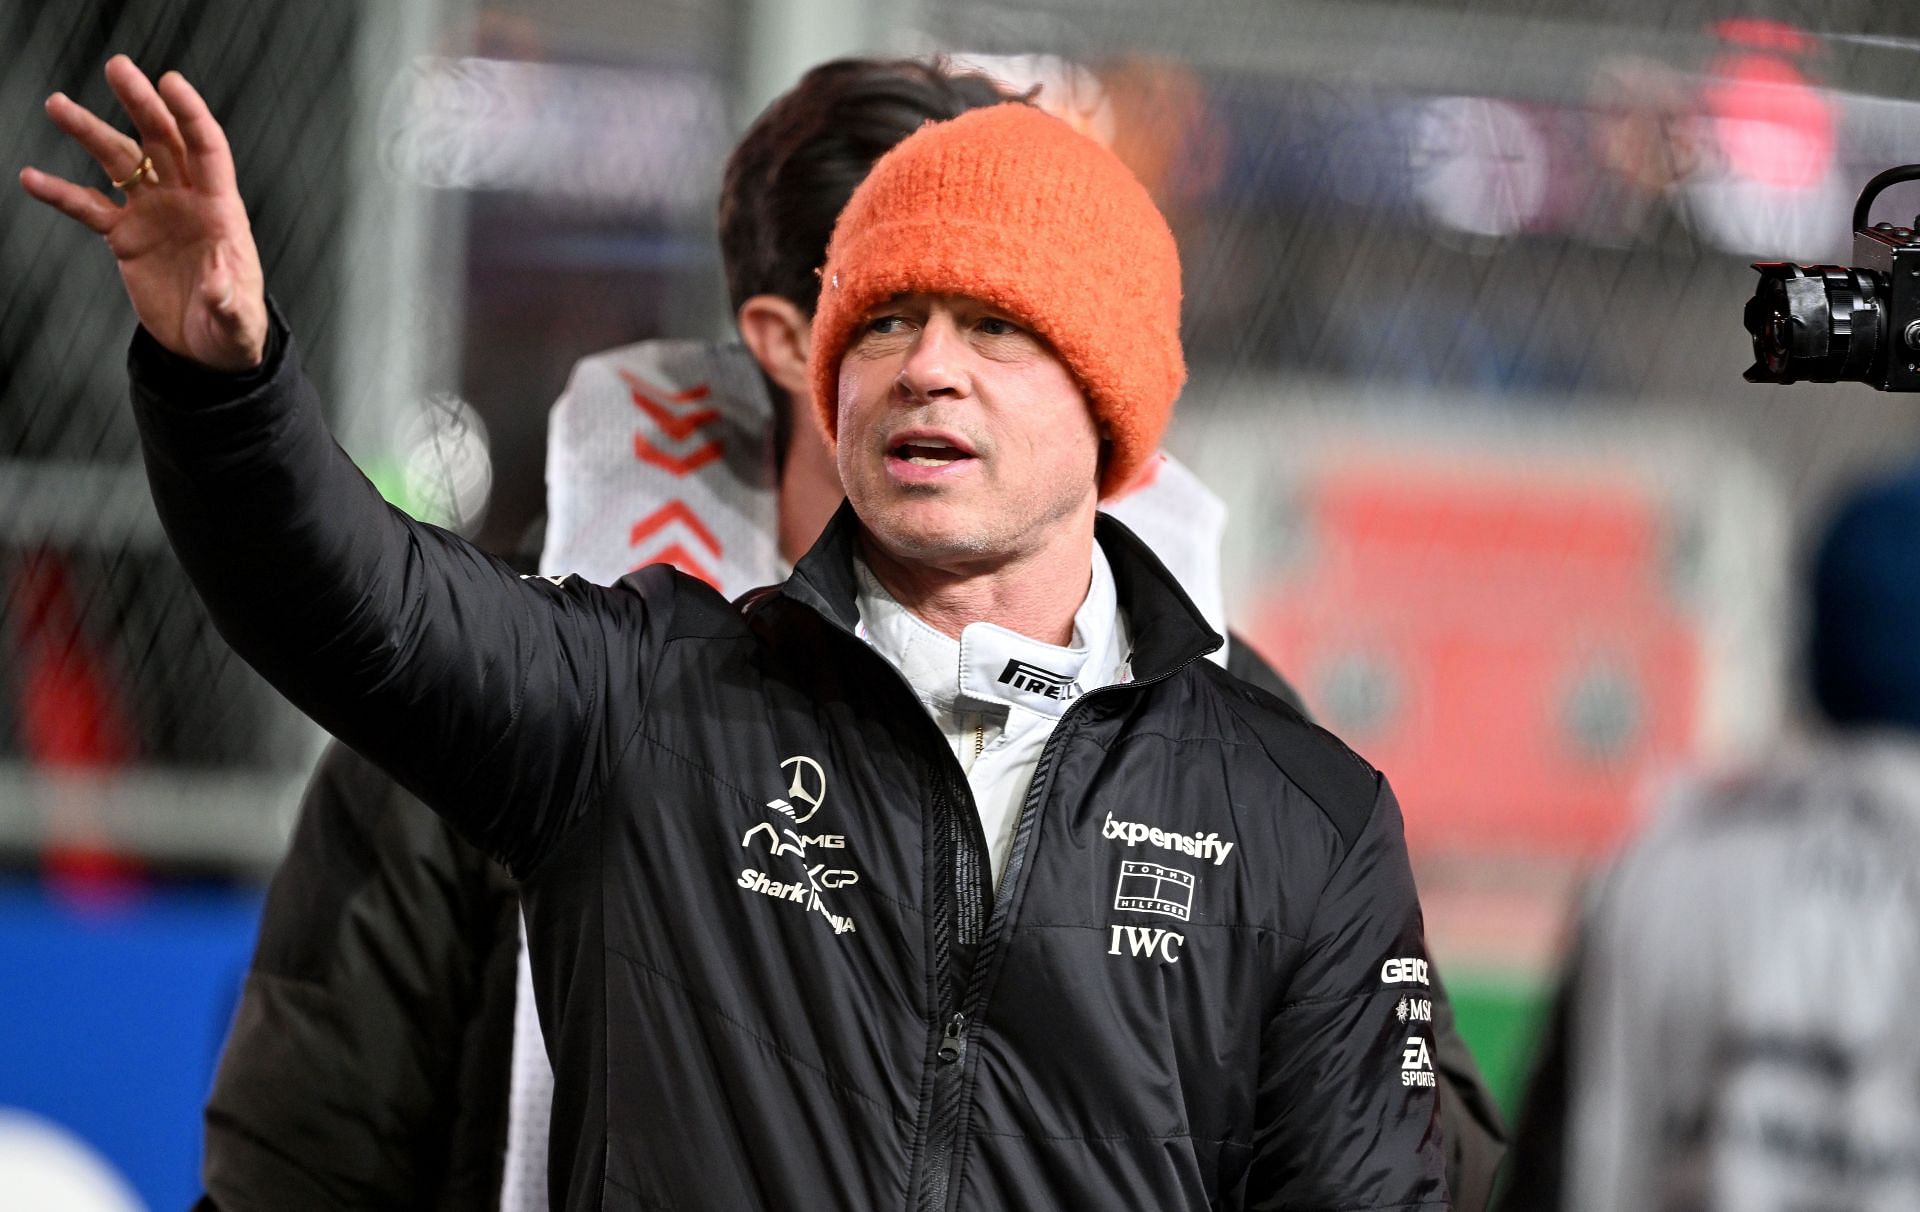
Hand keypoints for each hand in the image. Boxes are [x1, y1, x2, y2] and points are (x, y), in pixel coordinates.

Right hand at [19, 55, 266, 372]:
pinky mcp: (125, 236)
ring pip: (120, 163)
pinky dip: (61, 193)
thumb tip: (219, 285)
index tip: (169, 82)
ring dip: (90, 133)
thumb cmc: (233, 330)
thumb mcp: (237, 321)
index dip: (190, 115)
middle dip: (140, 104)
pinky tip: (32, 178)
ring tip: (57, 104)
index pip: (207, 150)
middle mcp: (185, 202)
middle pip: (161, 141)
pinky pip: (88, 207)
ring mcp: (153, 214)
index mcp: (220, 210)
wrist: (206, 350)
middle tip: (117, 68)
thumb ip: (228, 300)